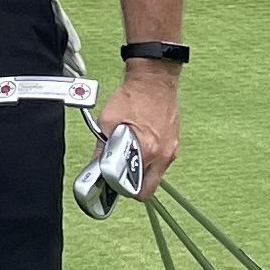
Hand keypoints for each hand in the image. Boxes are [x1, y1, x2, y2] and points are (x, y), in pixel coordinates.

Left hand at [113, 57, 180, 183]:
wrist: (153, 80)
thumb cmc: (133, 96)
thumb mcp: (107, 121)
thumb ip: (101, 147)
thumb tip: (95, 164)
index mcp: (148, 150)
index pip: (137, 188)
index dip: (122, 189)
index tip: (113, 183)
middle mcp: (163, 154)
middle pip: (150, 189)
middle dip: (134, 188)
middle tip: (121, 179)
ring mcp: (172, 149)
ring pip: (157, 176)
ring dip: (143, 173)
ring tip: (129, 158)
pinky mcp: (174, 142)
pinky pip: (161, 162)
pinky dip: (150, 160)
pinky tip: (140, 147)